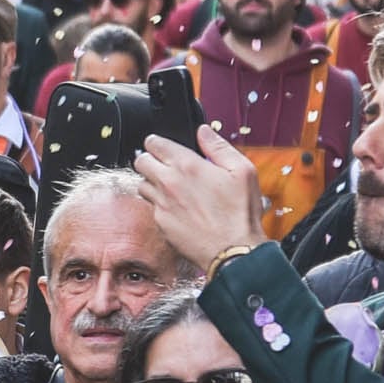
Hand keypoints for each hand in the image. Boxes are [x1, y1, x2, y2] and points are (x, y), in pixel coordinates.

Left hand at [132, 123, 263, 269]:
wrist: (233, 250)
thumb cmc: (240, 214)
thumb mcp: (242, 171)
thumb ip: (218, 147)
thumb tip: (204, 132)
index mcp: (187, 165)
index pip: (154, 143)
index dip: (157, 142)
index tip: (162, 146)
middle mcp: (168, 183)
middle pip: (141, 161)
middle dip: (150, 159)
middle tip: (162, 164)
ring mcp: (162, 204)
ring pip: (142, 184)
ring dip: (152, 181)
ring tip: (170, 186)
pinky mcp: (160, 223)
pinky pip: (151, 207)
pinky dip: (159, 204)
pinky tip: (176, 207)